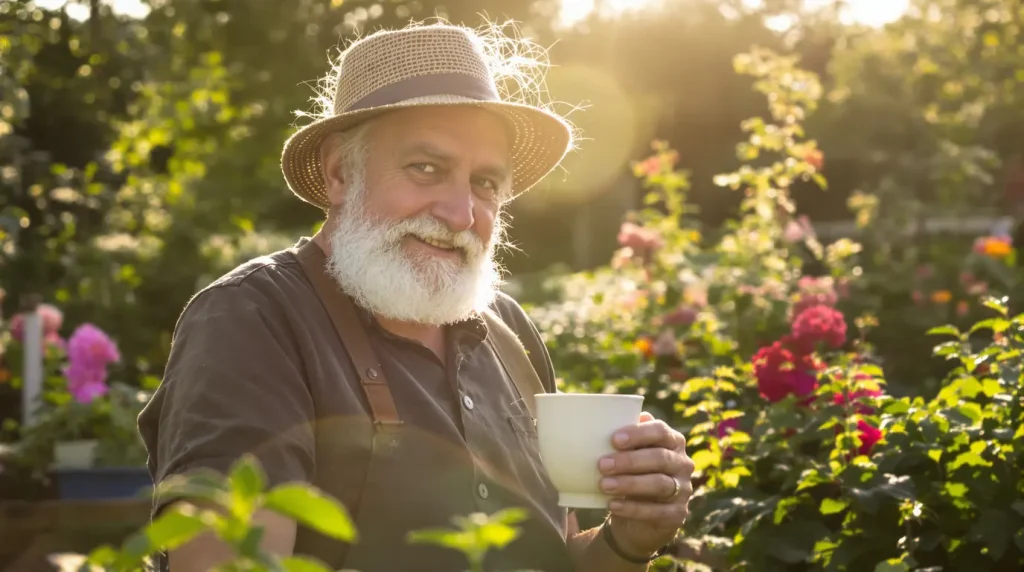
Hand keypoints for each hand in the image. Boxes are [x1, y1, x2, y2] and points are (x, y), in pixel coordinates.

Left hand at [597, 411, 694, 556]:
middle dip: (630, 461)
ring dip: (629, 483)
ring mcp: (683, 490)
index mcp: (672, 441)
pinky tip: (613, 505)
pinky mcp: (677, 514)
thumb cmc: (631, 474)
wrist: (639, 518)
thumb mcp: (629, 455)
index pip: (661, 431)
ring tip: (604, 485)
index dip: (639, 434)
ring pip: (659, 484)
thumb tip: (608, 418)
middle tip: (602, 464)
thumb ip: (624, 438)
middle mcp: (683, 463)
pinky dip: (632, 508)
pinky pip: (657, 511)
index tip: (614, 439)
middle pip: (660, 458)